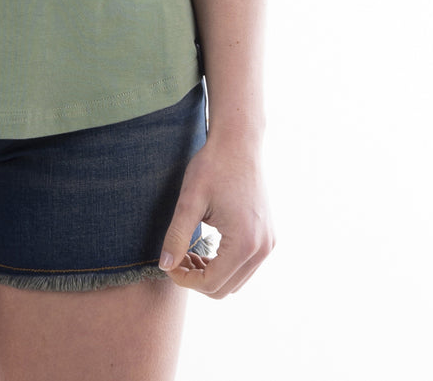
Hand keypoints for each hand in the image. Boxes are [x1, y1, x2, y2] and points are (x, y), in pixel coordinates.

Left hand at [158, 136, 273, 297]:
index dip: (185, 280)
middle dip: (196, 280)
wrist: (239, 142)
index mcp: (244, 243)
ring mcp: (268, 244)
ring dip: (210, 274)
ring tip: (188, 252)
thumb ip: (177, 236)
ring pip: (236, 281)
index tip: (167, 264)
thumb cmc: (213, 166)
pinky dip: (224, 265)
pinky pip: (245, 266)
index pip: (211, 284)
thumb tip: (164, 266)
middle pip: (225, 289)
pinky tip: (205, 247)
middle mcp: (262, 249)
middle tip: (175, 258)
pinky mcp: (268, 237)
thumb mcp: (189, 200)